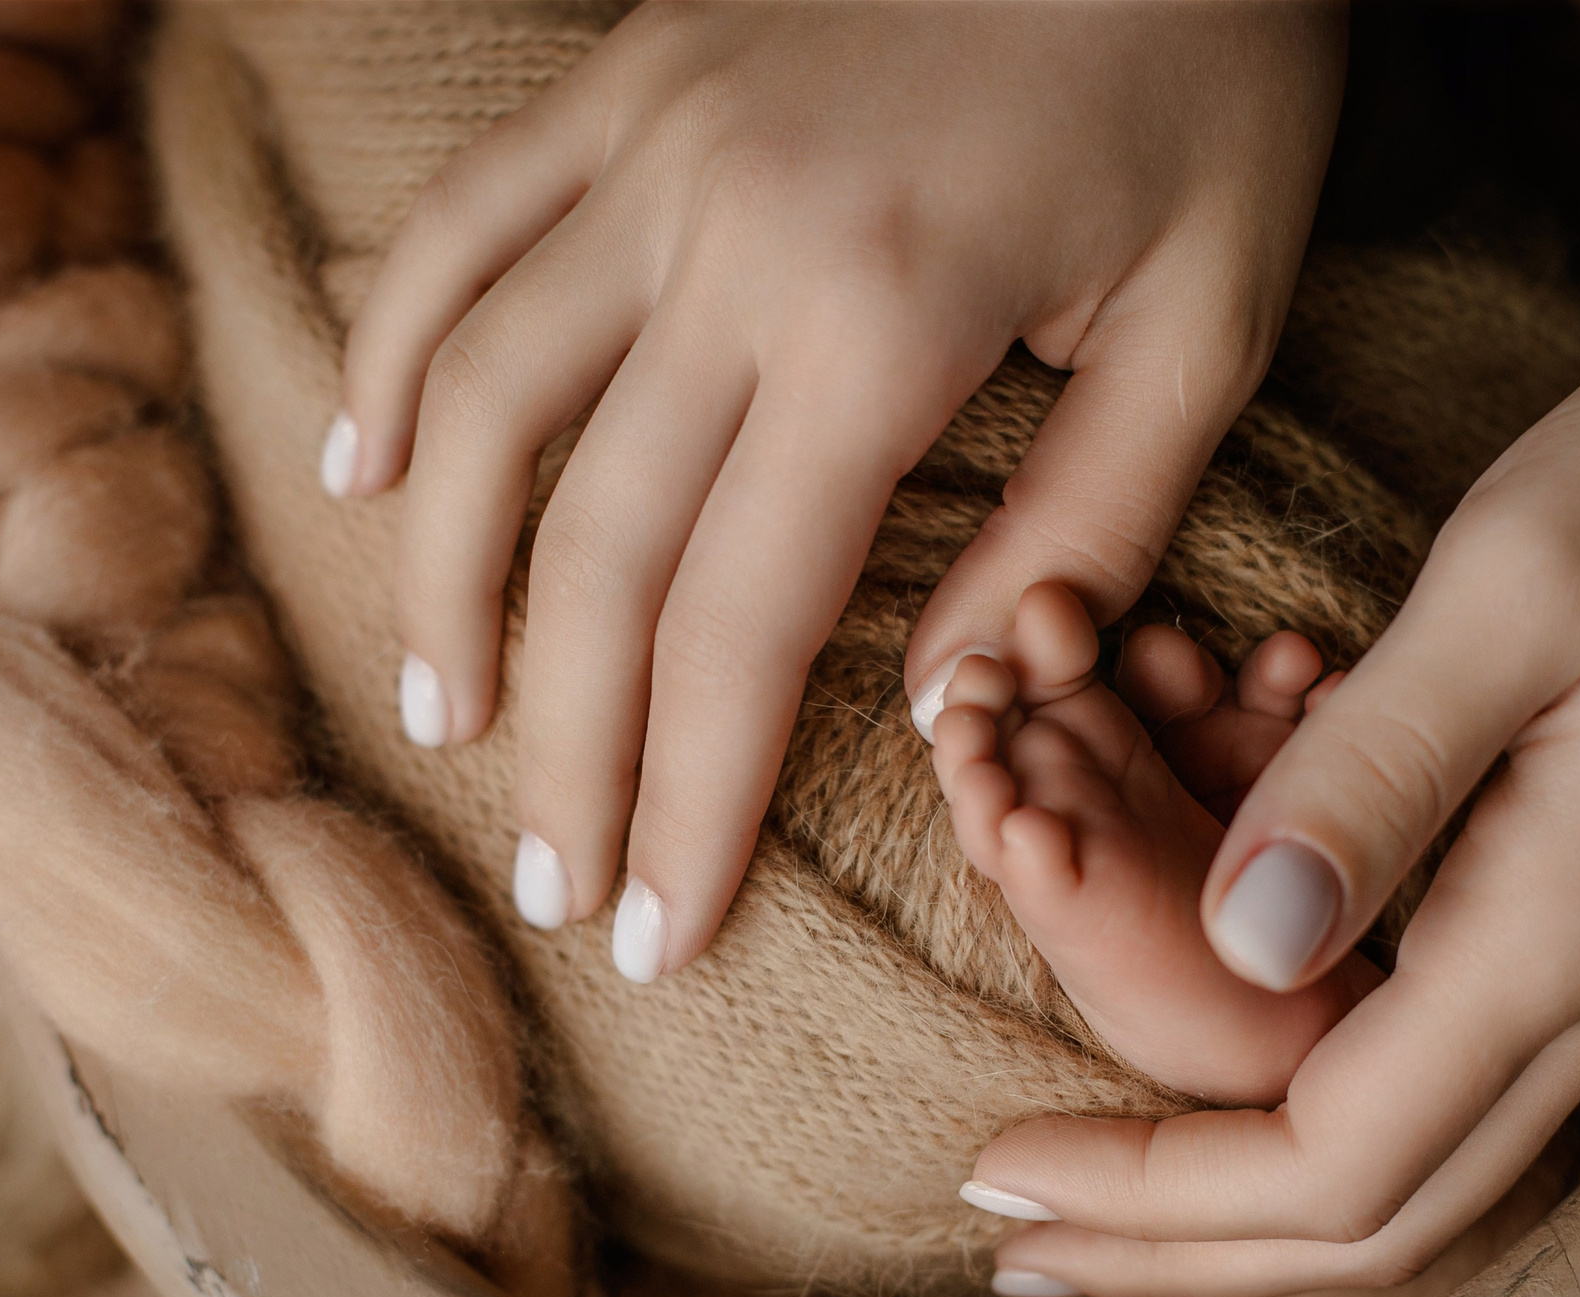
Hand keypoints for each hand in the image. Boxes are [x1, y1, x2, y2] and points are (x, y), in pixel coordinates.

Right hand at [331, 0, 1343, 980]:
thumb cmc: (1213, 67)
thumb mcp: (1210, 316)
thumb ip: (1083, 522)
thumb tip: (949, 697)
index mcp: (883, 315)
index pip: (743, 622)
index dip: (692, 795)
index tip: (664, 928)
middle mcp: (725, 236)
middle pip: (592, 546)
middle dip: (569, 744)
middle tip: (557, 884)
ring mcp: (651, 143)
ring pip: (478, 394)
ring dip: (441, 577)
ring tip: (447, 716)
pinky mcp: (623, 77)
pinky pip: (458, 226)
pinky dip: (393, 352)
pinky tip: (365, 466)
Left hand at [964, 232, 1579, 1296]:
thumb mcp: (1532, 571)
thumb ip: (1380, 766)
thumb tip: (1241, 941)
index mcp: (1568, 927)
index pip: (1337, 1156)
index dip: (1155, 1190)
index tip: (1000, 1173)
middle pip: (1371, 1213)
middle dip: (1176, 1239)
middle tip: (1007, 1230)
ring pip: (1415, 1162)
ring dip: (1238, 1191)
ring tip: (1083, 1178)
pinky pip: (1451, 1075)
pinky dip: (1312, 1103)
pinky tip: (1221, 1061)